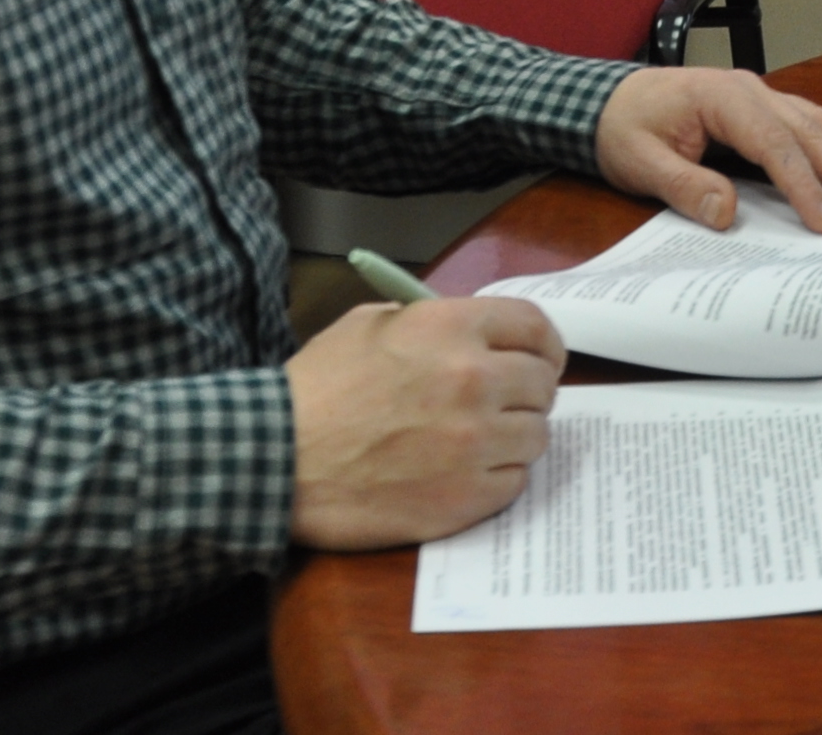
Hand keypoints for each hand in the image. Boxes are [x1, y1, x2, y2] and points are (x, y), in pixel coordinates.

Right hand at [283, 294, 565, 547]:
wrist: (278, 459)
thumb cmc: (318, 388)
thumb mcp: (371, 325)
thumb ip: (433, 324)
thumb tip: (477, 336)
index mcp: (452, 328)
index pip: (535, 326)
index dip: (543, 343)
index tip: (541, 357)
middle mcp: (474, 380)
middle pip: (543, 383)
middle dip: (528, 391)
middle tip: (506, 402)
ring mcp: (474, 443)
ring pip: (537, 435)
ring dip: (515, 436)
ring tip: (481, 441)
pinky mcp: (466, 497)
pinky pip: (515, 481)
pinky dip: (499, 476)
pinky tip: (466, 472)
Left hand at [595, 67, 821, 230]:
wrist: (604, 101)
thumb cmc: (623, 129)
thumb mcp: (640, 163)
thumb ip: (685, 185)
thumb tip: (727, 213)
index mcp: (722, 97)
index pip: (775, 144)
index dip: (804, 185)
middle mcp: (749, 90)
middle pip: (810, 130)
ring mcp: (758, 95)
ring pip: (818, 123)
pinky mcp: (760, 108)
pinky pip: (808, 123)